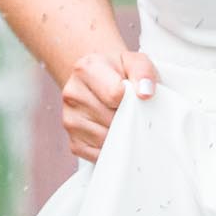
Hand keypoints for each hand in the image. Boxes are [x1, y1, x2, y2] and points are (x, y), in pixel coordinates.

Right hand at [62, 47, 158, 161]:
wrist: (99, 79)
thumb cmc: (119, 71)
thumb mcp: (134, 61)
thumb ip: (143, 72)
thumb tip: (145, 93)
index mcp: (85, 69)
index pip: (115, 94)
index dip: (132, 99)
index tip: (136, 95)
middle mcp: (72, 94)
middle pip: (111, 119)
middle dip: (128, 118)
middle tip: (133, 109)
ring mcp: (70, 120)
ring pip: (106, 139)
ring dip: (121, 134)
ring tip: (123, 118)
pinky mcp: (74, 142)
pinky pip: (99, 155)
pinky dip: (113, 148)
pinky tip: (115, 131)